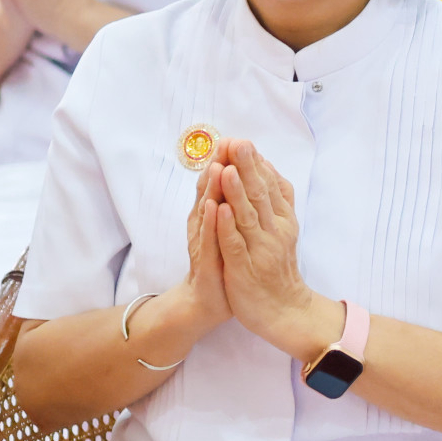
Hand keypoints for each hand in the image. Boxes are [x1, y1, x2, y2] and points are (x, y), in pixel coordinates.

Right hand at [162, 159, 232, 331]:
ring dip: (211, 188)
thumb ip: (230, 204)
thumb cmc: (222, 262)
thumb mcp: (228, 230)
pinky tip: (214, 207)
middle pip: (209, 192)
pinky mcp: (207, 262)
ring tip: (217, 166)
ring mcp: (204, 243)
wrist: (208, 301)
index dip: (225, 162)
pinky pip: (209, 239)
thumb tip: (238, 178)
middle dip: (217, 166)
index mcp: (212, 217)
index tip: (234, 138)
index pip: (217, 185)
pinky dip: (211, 223)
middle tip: (225, 142)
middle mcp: (204, 226)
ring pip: (207, 211)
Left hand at [210, 139, 335, 361]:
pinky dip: (227, 226)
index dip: (256, 164)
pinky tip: (218, 209)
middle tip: (238, 143)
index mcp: (283, 220)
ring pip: (247, 216)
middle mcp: (275, 231)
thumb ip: (277, 201)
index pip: (271, 186)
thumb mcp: (284, 230)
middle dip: (247, 168)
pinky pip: (234, 244)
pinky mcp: (244, 267)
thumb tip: (268, 169)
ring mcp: (260, 249)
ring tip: (225, 168)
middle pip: (260, 195)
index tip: (241, 140)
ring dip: (236, 191)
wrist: (284, 310)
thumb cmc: (277, 267)